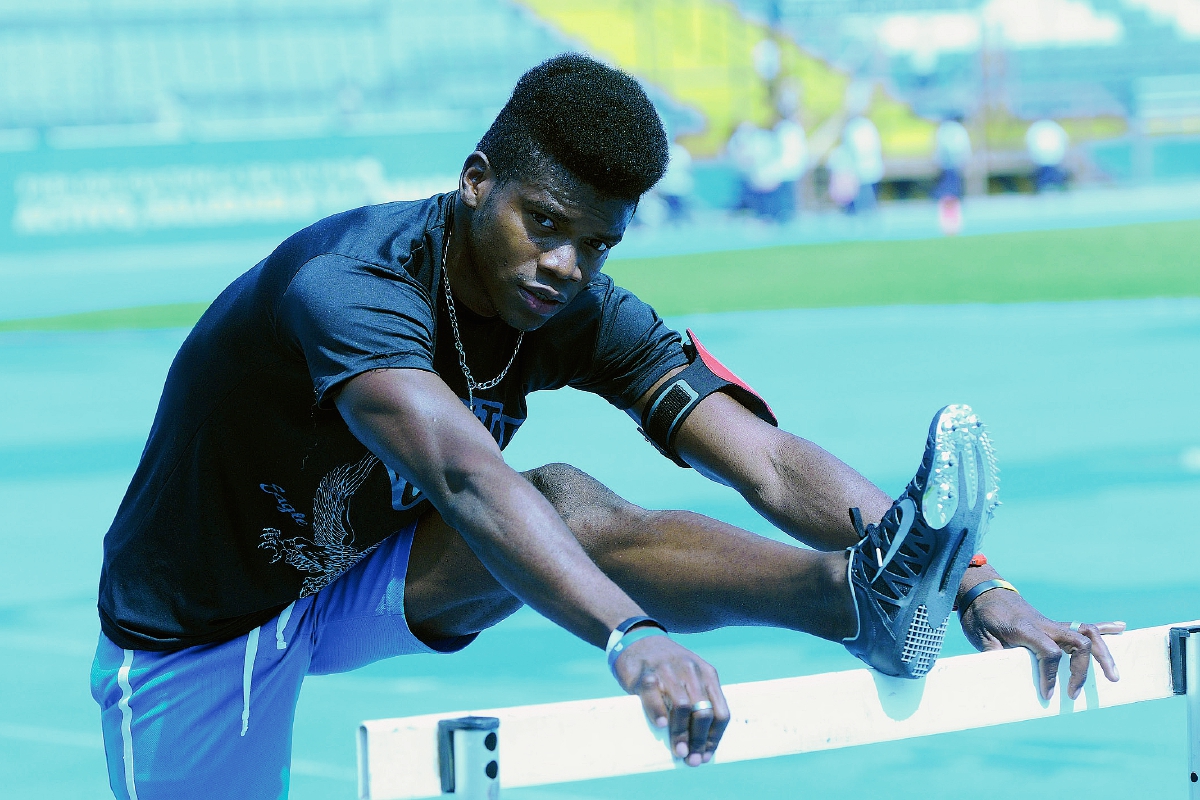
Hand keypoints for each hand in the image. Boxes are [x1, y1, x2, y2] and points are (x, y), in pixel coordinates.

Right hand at [611, 635, 729, 765]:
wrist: (638, 639)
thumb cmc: (666, 667)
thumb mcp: (689, 677)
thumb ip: (698, 700)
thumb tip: (700, 744)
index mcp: (707, 674)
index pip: (720, 711)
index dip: (715, 737)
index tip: (706, 755)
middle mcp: (691, 671)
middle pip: (703, 712)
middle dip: (699, 740)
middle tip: (692, 760)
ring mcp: (668, 671)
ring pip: (683, 707)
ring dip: (681, 733)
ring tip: (679, 751)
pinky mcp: (645, 673)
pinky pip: (654, 695)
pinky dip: (659, 712)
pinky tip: (661, 727)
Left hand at [960, 585, 1124, 700]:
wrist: (983, 591)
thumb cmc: (980, 615)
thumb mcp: (980, 637)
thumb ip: (995, 655)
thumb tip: (1005, 676)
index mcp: (1025, 628)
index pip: (1050, 652)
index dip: (1051, 676)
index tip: (1047, 695)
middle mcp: (1044, 624)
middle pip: (1078, 642)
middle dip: (1083, 669)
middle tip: (1074, 693)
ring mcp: (1052, 623)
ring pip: (1087, 632)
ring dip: (1104, 653)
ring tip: (1113, 676)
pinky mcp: (1054, 624)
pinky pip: (1083, 623)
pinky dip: (1104, 627)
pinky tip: (1122, 628)